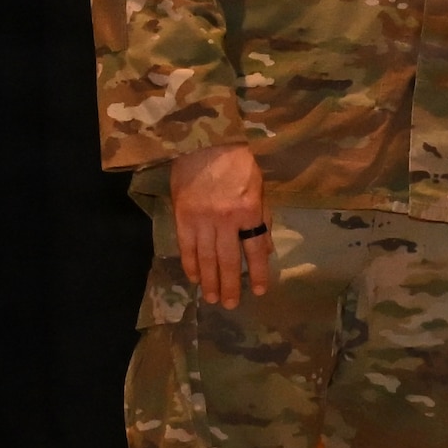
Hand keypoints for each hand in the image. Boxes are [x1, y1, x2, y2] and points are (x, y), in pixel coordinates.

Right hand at [169, 143, 270, 308]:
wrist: (204, 143)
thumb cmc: (238, 162)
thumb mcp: (259, 186)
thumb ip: (263, 217)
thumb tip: (266, 248)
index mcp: (249, 210)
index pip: (255, 248)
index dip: (258, 271)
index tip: (259, 291)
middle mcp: (226, 219)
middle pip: (228, 259)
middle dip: (231, 284)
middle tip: (231, 305)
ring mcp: (201, 220)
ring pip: (206, 258)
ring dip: (210, 281)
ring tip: (213, 298)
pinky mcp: (182, 217)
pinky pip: (186, 248)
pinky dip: (190, 265)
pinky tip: (195, 278)